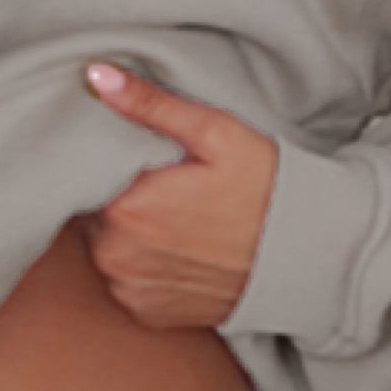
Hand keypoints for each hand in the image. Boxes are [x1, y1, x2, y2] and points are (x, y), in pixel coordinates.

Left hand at [77, 60, 278, 330]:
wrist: (303, 258)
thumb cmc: (264, 190)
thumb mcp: (214, 134)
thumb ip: (150, 105)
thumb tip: (95, 76)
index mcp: (124, 207)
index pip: (86, 174)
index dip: (113, 164)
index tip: (148, 162)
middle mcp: (115, 256)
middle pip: (95, 212)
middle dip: (122, 198)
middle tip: (170, 188)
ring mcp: (129, 290)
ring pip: (107, 247)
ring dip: (129, 234)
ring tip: (178, 219)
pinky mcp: (145, 314)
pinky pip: (126, 281)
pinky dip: (144, 266)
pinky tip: (181, 252)